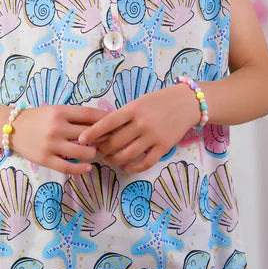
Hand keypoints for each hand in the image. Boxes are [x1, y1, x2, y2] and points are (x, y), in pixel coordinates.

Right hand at [11, 104, 107, 174]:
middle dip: (101, 139)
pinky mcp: (45, 159)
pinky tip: (88, 167)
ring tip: (94, 153)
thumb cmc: (38, 118)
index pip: (89, 115)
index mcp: (60, 111)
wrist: (12, 128)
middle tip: (107, 142)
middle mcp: (57, 127)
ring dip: (93, 153)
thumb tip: (101, 121)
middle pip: (89, 134)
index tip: (116, 124)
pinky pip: (68, 167)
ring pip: (82, 152)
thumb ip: (74, 116)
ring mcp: (51, 144)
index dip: (106, 120)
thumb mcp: (55, 110)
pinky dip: (81, 169)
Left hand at [78, 85, 198, 172]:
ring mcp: (153, 136)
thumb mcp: (139, 102)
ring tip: (110, 159)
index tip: (80, 139)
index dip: (92, 132)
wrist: (187, 103)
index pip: (107, 122)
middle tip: (98, 152)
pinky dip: (133, 167)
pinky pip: (145, 162)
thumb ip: (123, 115)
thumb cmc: (159, 101)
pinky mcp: (164, 147)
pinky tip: (127, 167)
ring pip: (127, 155)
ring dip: (115, 160)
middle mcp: (141, 123)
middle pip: (115, 142)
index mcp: (132, 109)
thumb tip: (103, 130)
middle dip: (103, 149)